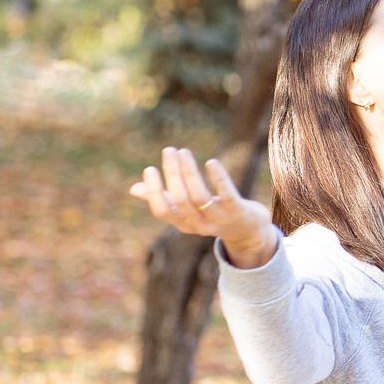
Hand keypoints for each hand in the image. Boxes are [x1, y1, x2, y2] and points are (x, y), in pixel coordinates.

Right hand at [130, 146, 279, 268]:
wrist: (250, 233)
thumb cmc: (213, 216)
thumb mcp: (188, 211)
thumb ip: (164, 200)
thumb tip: (134, 189)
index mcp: (183, 224)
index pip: (162, 211)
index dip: (153, 191)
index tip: (150, 168)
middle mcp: (199, 225)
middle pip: (180, 199)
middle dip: (173, 173)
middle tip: (170, 150)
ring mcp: (219, 219)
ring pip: (200, 196)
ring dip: (190, 171)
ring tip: (183, 151)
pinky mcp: (239, 212)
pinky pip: (226, 195)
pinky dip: (218, 178)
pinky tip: (211, 162)